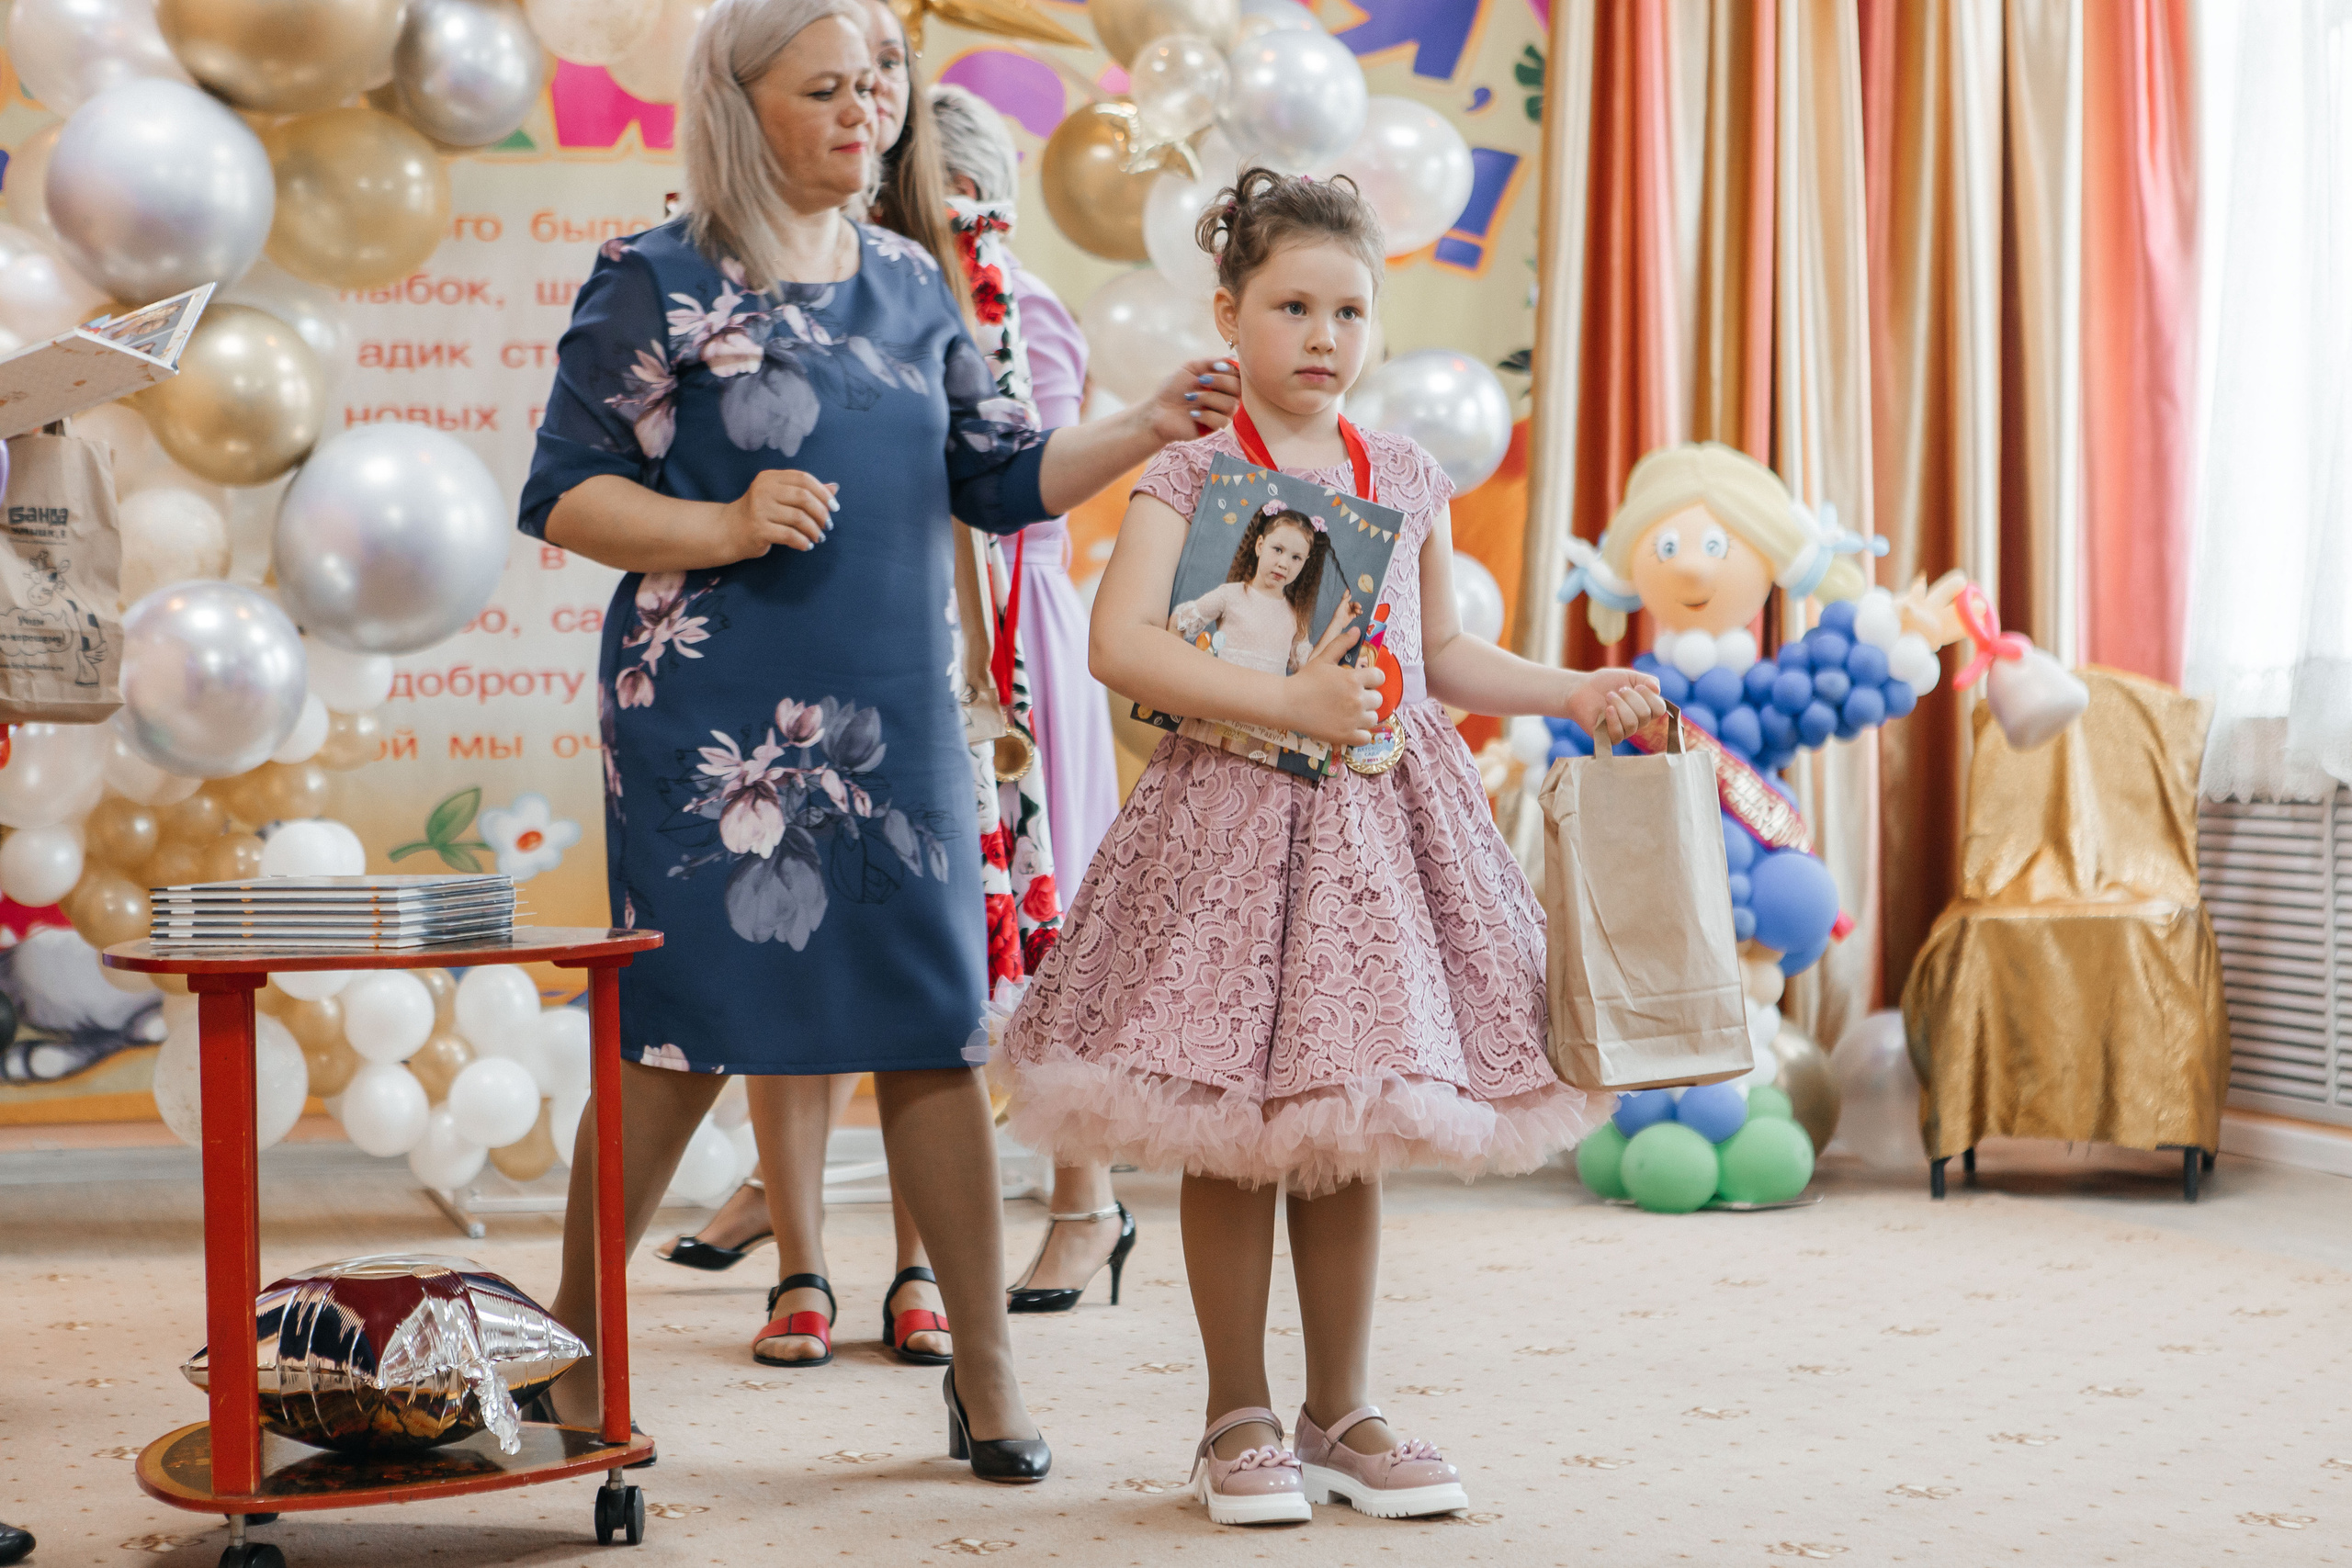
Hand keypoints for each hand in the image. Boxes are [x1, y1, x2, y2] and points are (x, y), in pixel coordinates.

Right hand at [717, 469, 837, 558]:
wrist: (727, 530)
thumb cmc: (759, 513)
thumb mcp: (780, 497)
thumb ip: (805, 492)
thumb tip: (835, 488)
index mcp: (770, 477)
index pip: (803, 479)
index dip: (822, 492)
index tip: (834, 507)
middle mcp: (763, 489)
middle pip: (803, 497)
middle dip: (821, 512)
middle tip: (828, 525)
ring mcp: (759, 509)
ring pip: (799, 517)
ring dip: (814, 530)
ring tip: (818, 537)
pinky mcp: (758, 529)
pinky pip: (789, 535)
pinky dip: (802, 542)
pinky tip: (806, 545)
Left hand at [1138, 355, 1240, 445]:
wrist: (1158, 410)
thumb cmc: (1172, 389)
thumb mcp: (1190, 368)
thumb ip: (1210, 362)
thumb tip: (1230, 357)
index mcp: (1220, 382)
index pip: (1238, 376)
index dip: (1231, 370)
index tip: (1216, 367)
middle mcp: (1223, 397)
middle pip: (1238, 389)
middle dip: (1220, 382)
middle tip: (1200, 380)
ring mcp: (1220, 412)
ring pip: (1230, 405)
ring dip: (1209, 398)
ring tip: (1190, 398)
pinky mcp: (1214, 427)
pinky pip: (1221, 421)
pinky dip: (1206, 415)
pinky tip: (1192, 414)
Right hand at [1287, 624, 1382, 746]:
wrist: (1287, 703)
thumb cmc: (1304, 680)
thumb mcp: (1323, 658)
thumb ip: (1342, 644)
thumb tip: (1357, 630)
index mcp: (1354, 678)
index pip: (1379, 677)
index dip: (1372, 679)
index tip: (1362, 682)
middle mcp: (1357, 699)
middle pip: (1378, 699)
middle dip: (1368, 698)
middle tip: (1351, 699)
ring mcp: (1353, 719)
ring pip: (1373, 718)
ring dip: (1365, 716)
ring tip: (1349, 714)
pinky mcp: (1346, 736)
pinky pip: (1366, 737)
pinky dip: (1360, 734)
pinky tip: (1349, 728)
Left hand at [1565, 667, 1664, 747]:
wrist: (1581, 688)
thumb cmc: (1606, 683)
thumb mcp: (1629, 676)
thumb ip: (1647, 680)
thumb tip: (1657, 689)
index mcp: (1645, 707)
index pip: (1659, 709)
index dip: (1650, 697)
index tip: (1637, 686)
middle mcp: (1637, 722)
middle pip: (1646, 715)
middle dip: (1632, 698)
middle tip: (1619, 690)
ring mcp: (1624, 731)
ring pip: (1632, 724)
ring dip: (1620, 705)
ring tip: (1609, 696)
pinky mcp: (1608, 738)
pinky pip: (1618, 734)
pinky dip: (1614, 719)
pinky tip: (1607, 709)